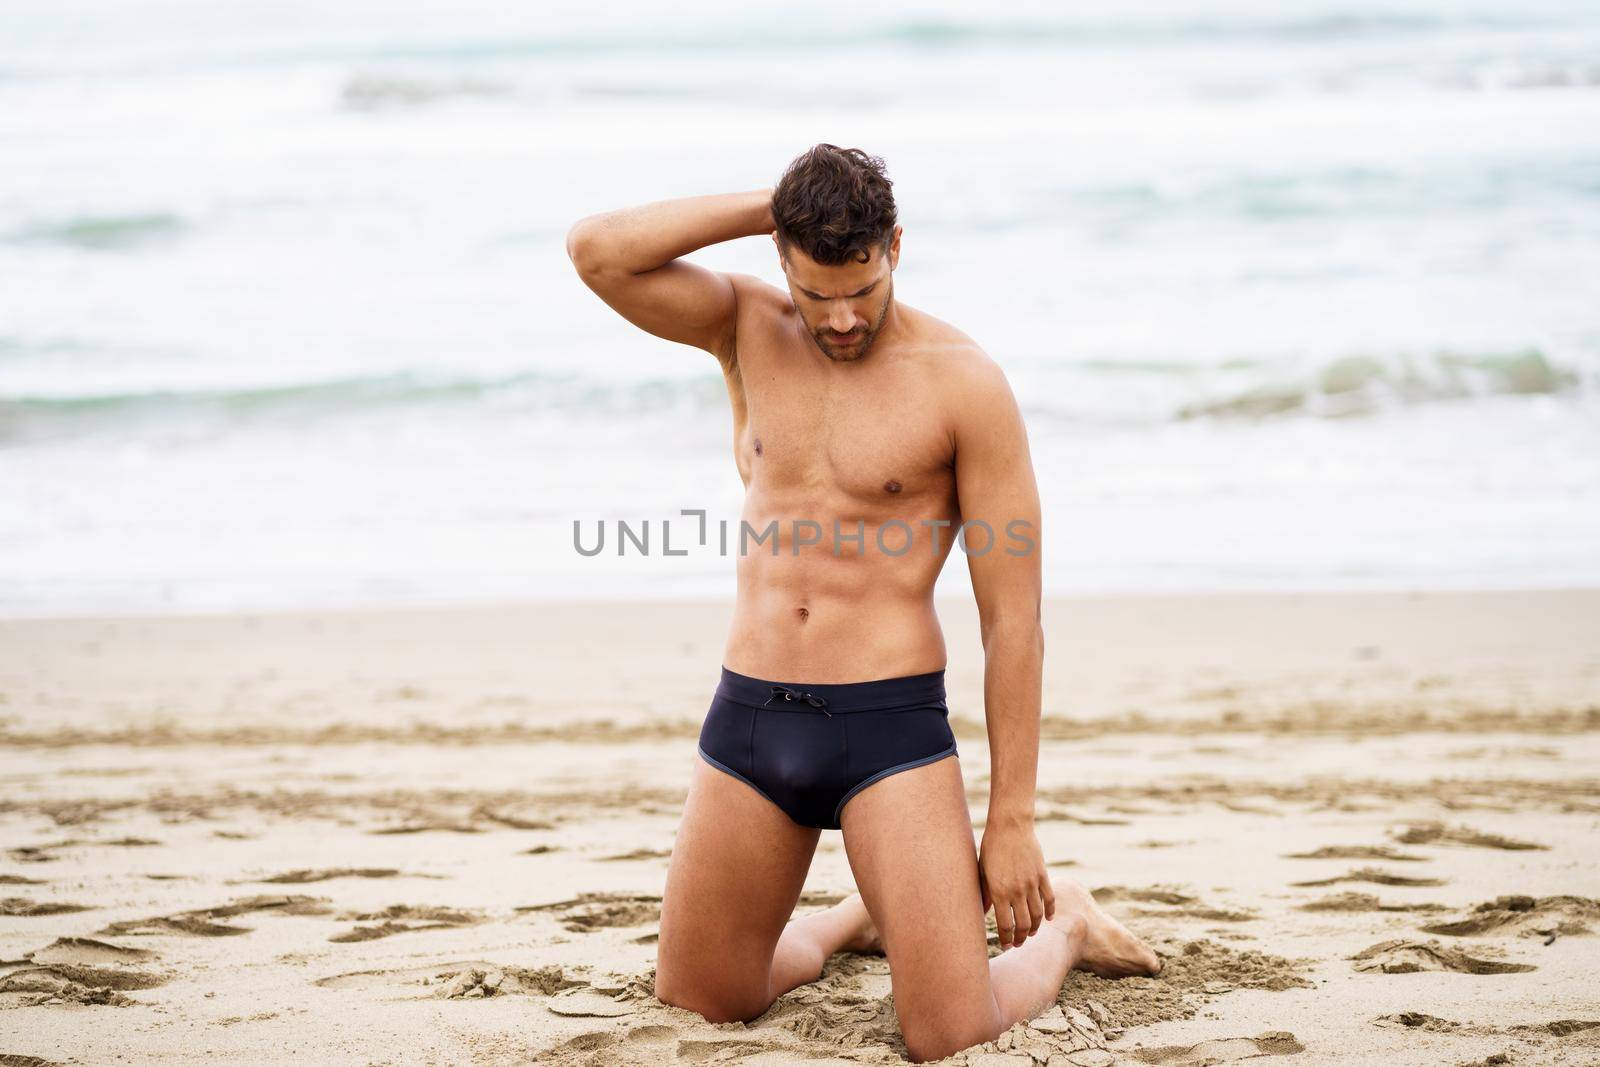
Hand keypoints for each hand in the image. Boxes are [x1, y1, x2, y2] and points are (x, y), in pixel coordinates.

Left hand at [978, 819, 1054, 950]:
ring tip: (1030, 934)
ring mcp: (1032, 883)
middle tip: (1017, 944)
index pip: (1005, 925)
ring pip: (1037, 915)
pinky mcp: (1042, 875)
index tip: (1006, 945)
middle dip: (1020, 939)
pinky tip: (1047, 919)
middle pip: (1023, 925)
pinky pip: (1049, 899)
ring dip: (1034, 928)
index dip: (1007, 939)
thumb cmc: (991, 847)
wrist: (1010, 826)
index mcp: (999, 891)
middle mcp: (1017, 891)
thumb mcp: (983, 871)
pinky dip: (1050, 912)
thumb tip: (983, 912)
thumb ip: (985, 894)